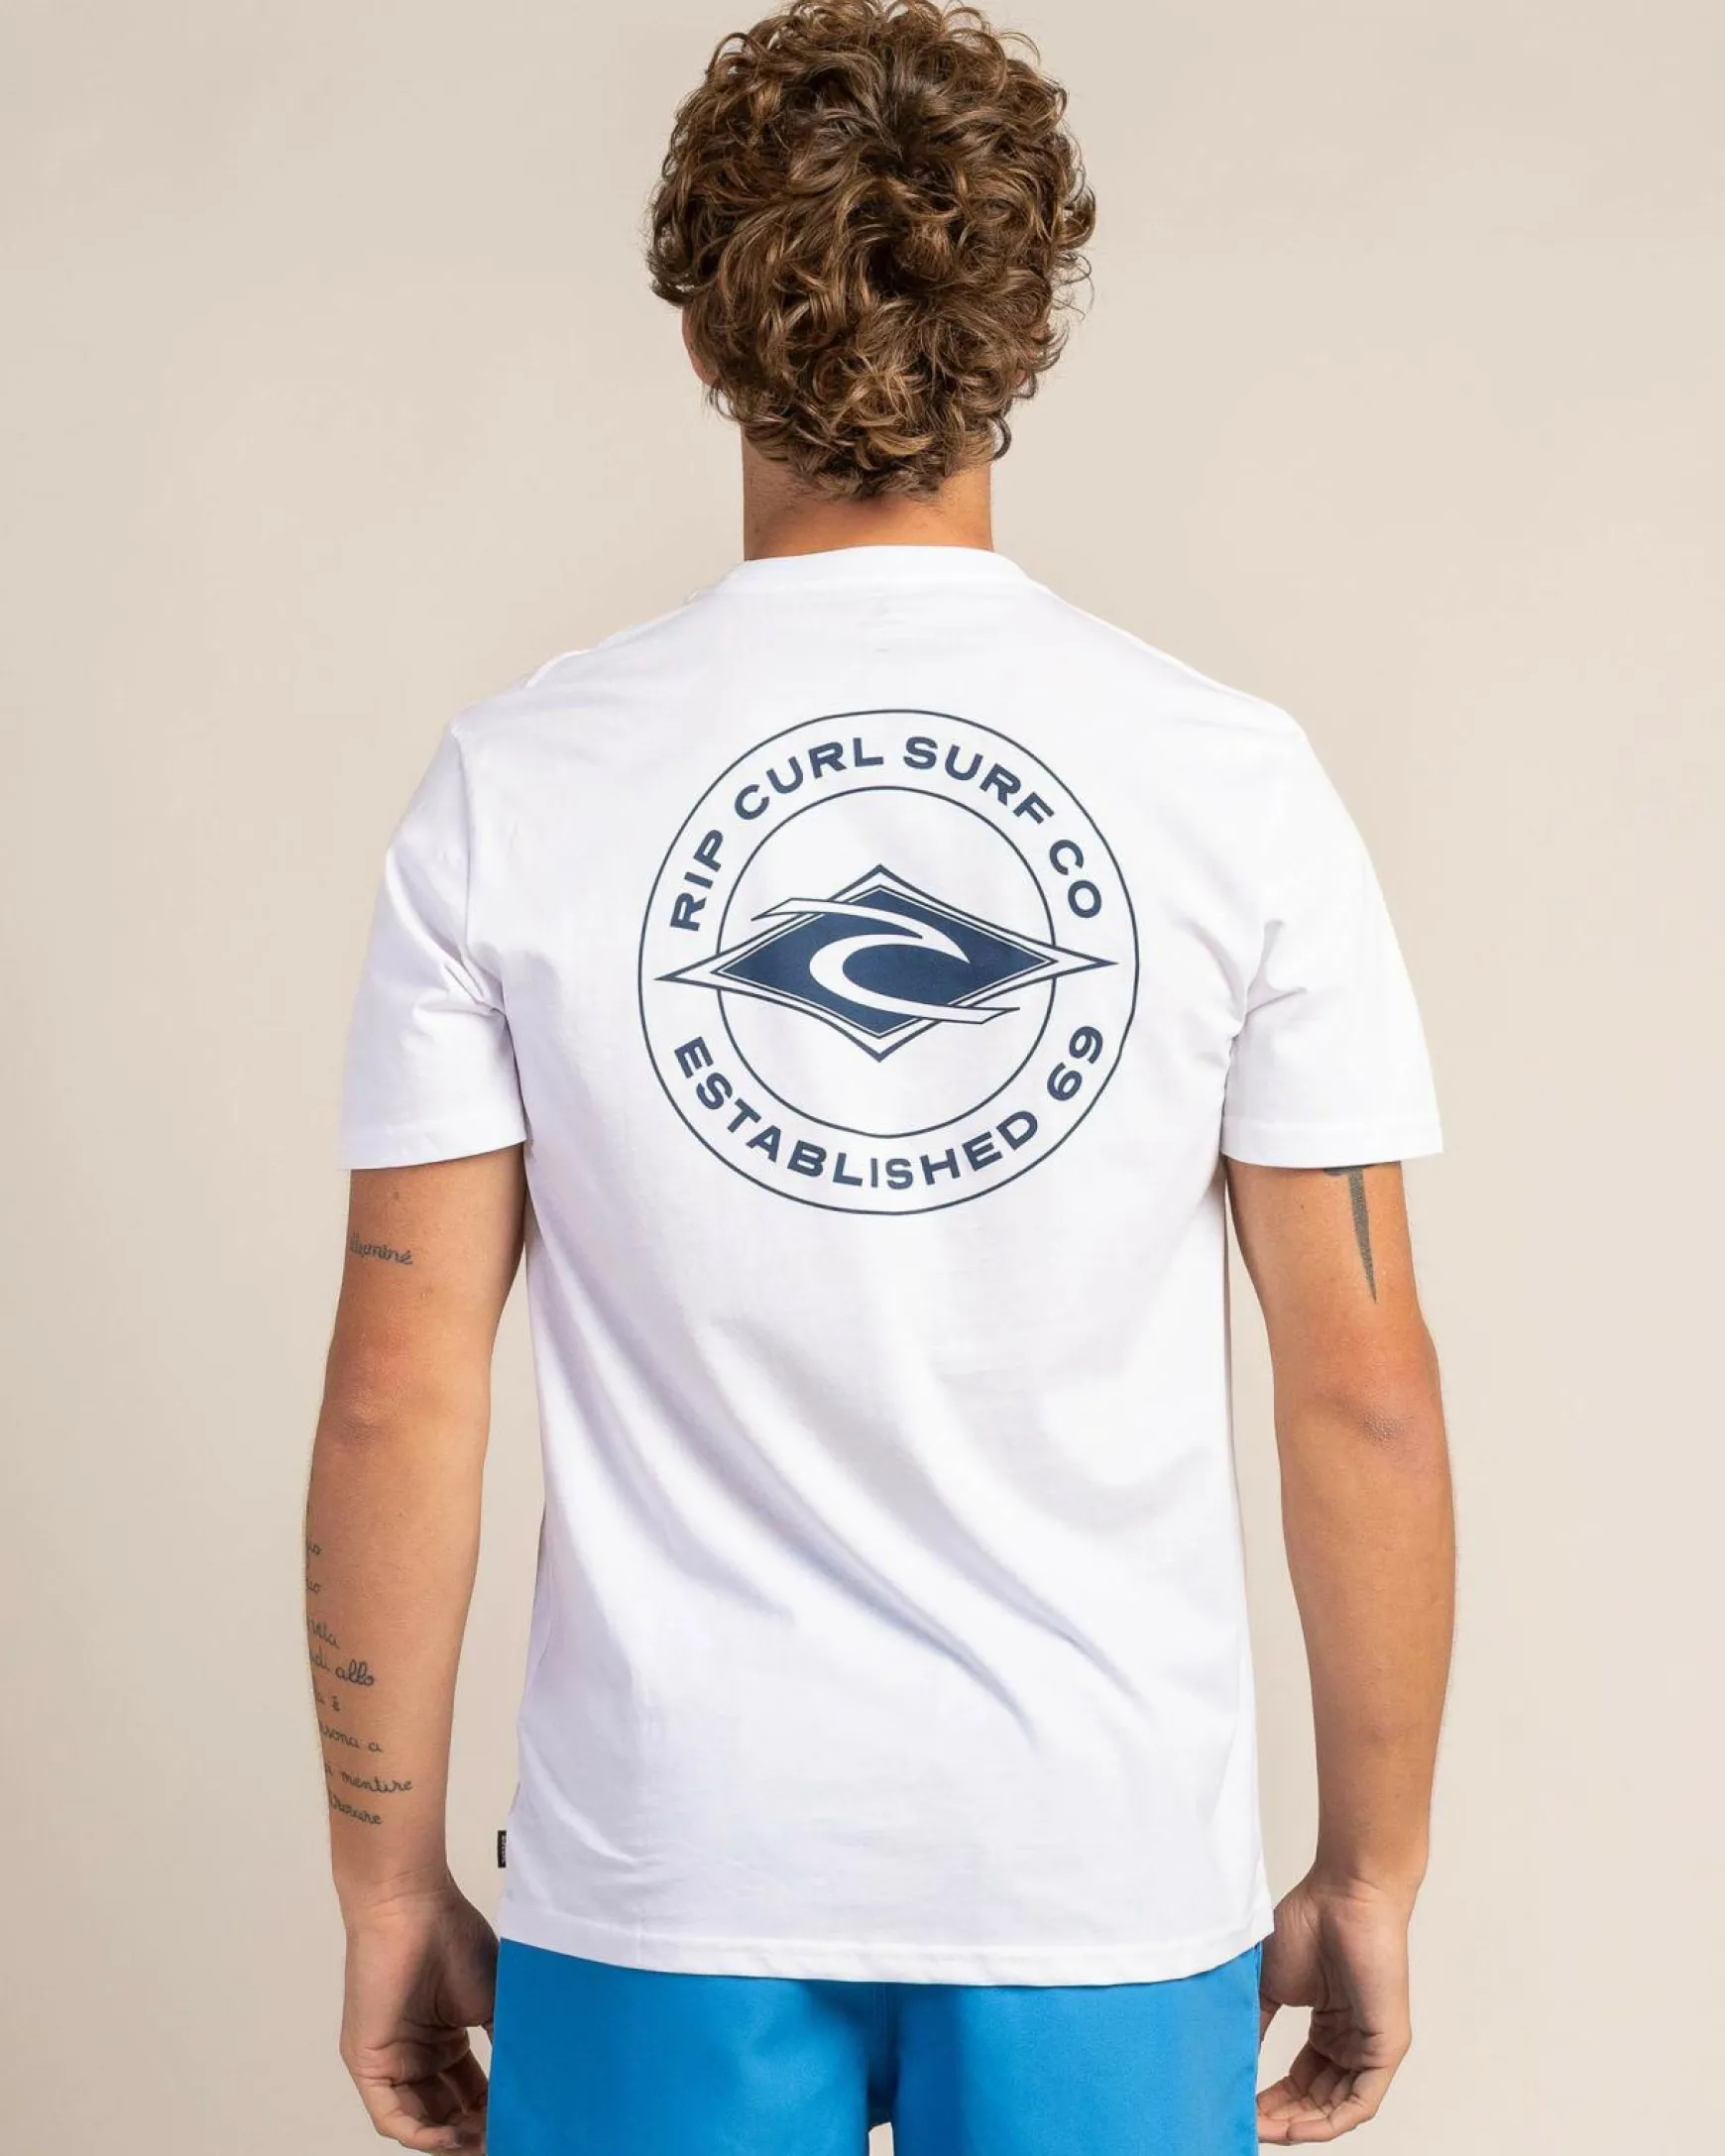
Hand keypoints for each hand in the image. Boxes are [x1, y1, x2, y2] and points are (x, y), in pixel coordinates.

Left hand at [339, 1877, 496, 2151]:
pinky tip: (453, 2136)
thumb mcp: (492, 2000)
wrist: (413, 1907)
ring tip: (484, 2142)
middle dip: (475, 2132)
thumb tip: (534, 2082)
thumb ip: (507, 2043)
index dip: (493, 2114)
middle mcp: (416, 2055)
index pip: (470, 2094)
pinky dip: (423, 2134)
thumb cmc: (452, 1938)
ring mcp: (390, 2061)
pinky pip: (393, 2116)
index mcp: (444, 2039)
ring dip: (452, 2139)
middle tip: (505, 2138)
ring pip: (421, 2120)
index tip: (521, 2123)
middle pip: (447, 2112)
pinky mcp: (368, 2064)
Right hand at [1256, 1873, 1414, 2142]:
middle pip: (1316, 2101)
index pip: (1300, 2082)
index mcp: (1328, 2028)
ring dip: (1299, 2126)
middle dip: (1280, 2119)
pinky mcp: (1387, 2049)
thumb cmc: (1309, 1925)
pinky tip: (1296, 2127)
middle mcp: (1350, 2043)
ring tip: (1262, 2128)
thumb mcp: (1270, 1985)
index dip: (1270, 2101)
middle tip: (1246, 2124)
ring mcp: (1370, 2048)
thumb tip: (1231, 2061)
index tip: (1239, 2107)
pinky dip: (1328, 2122)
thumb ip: (1255, 2025)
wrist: (1344, 1896)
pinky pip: (1360, 2103)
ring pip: (1336, 2109)